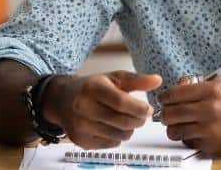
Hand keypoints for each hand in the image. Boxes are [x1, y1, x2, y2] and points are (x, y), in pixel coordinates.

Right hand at [43, 71, 161, 148]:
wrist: (62, 100)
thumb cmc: (91, 87)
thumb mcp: (113, 77)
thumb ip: (137, 80)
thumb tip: (158, 80)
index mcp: (92, 88)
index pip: (121, 103)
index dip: (140, 108)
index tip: (149, 109)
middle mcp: (83, 108)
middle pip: (123, 122)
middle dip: (139, 120)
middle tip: (141, 115)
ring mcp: (81, 127)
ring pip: (120, 136)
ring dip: (130, 129)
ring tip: (126, 119)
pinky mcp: (81, 141)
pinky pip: (112, 144)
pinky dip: (118, 136)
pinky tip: (112, 125)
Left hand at [157, 76, 220, 155]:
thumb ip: (199, 83)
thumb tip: (179, 84)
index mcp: (211, 90)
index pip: (174, 93)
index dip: (165, 97)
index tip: (164, 99)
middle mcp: (209, 109)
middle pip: (170, 113)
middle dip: (166, 113)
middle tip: (168, 113)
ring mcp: (209, 128)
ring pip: (174, 131)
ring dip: (174, 128)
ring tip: (181, 124)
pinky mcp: (210, 144)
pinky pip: (187, 142)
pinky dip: (188, 138)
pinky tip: (196, 132)